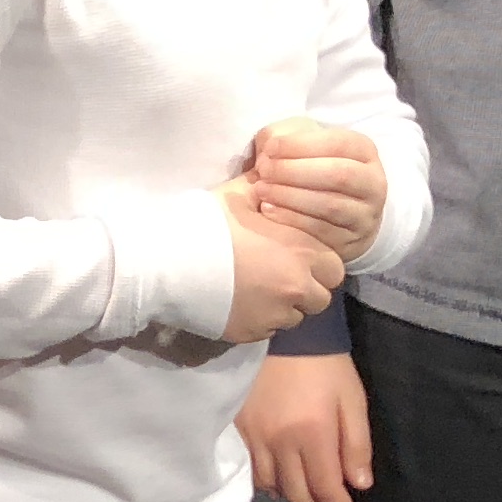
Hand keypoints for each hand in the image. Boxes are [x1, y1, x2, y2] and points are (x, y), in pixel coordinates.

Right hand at [217, 182, 344, 343]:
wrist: (167, 263)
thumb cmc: (206, 224)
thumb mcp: (238, 193)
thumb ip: (266, 185)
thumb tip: (273, 168)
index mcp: (301, 252)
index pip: (334, 267)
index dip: (318, 263)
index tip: (297, 256)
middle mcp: (296, 288)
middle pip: (321, 298)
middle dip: (307, 289)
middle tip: (281, 276)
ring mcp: (275, 315)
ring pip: (295, 317)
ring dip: (284, 306)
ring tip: (258, 291)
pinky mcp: (252, 333)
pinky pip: (269, 330)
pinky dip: (261, 319)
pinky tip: (239, 302)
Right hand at [238, 350, 374, 501]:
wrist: (284, 336)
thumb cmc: (325, 366)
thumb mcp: (353, 400)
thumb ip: (357, 444)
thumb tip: (359, 485)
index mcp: (312, 434)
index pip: (327, 489)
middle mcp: (280, 443)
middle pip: (298, 494)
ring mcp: (255, 438)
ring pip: (273, 486)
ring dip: (294, 497)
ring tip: (309, 494)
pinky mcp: (239, 430)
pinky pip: (252, 470)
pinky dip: (269, 482)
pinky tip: (281, 477)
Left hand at [243, 118, 386, 261]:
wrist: (337, 216)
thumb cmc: (312, 169)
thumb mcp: (304, 145)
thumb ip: (285, 135)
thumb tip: (269, 145)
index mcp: (364, 152)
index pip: (339, 143)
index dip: (301, 144)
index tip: (269, 148)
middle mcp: (372, 183)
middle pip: (338, 174)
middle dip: (294, 170)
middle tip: (263, 170)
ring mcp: (365, 215)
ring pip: (331, 205)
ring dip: (290, 196)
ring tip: (260, 189)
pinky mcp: (351, 240)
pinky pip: (321, 231)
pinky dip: (291, 219)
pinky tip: (268, 209)